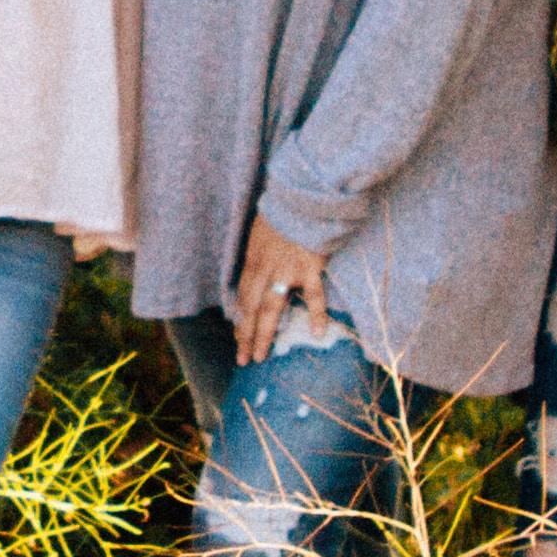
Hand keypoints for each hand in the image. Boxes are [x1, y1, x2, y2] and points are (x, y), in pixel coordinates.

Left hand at [230, 216, 333, 365]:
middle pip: (251, 308)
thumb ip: (260, 254)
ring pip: (271, 308)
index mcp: (253, 260)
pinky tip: (317, 333)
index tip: (238, 338)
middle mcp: (264, 269)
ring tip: (260, 355)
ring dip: (264, 334)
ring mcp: (287, 270)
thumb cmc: (283, 210)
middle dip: (245, 335)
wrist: (303, 197)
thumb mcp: (261, 231)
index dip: (240, 319)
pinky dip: (316, 314)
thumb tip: (259, 271)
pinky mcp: (310, 267)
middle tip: (242, 359)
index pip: (242, 296)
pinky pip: (313, 295)